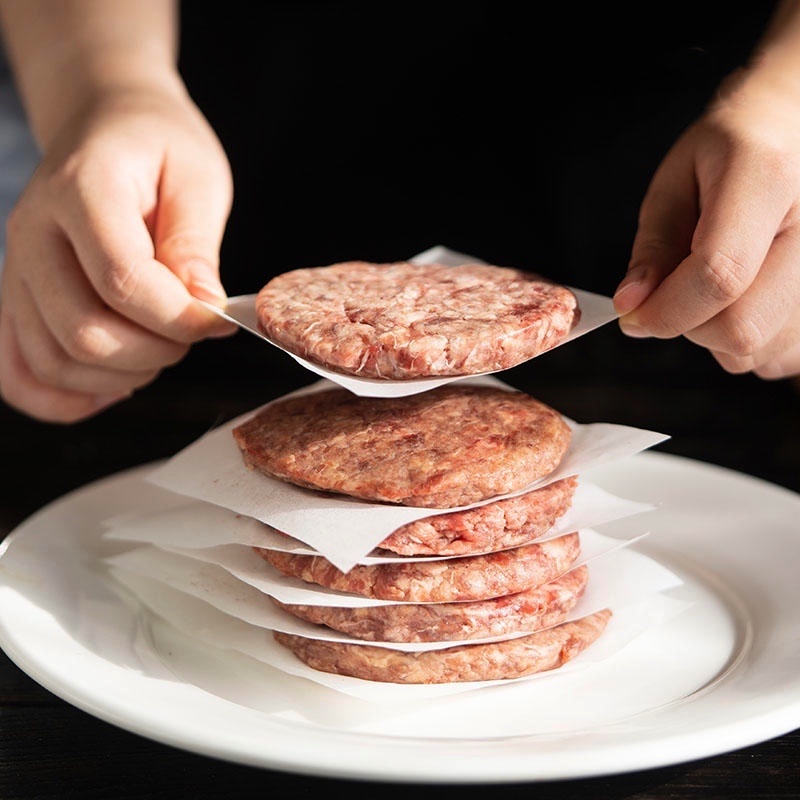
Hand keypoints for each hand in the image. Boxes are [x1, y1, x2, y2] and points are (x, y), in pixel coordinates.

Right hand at [0, 85, 236, 422]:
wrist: (104, 125)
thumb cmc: (158, 147)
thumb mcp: (198, 177)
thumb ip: (196, 244)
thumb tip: (203, 308)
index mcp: (80, 190)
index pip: (122, 280)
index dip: (179, 317)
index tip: (218, 321)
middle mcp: (33, 234)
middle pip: (83, 332)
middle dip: (155, 352)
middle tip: (190, 334)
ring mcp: (16, 270)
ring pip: (54, 362)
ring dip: (121, 377)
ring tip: (159, 350)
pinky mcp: (16, 298)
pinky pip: (21, 374)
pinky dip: (67, 398)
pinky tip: (114, 385)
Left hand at [613, 66, 799, 378]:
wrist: (793, 129)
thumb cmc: (729, 153)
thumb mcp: (676, 182)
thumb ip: (654, 246)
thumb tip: (631, 305)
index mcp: (768, 179)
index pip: (719, 275)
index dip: (665, 310)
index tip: (632, 317)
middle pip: (743, 326)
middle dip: (689, 326)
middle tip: (674, 296)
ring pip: (762, 350)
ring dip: (718, 339)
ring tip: (716, 289)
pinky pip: (783, 357)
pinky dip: (751, 345)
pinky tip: (746, 302)